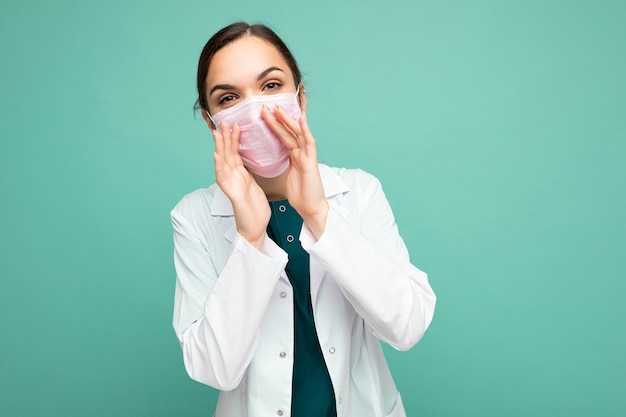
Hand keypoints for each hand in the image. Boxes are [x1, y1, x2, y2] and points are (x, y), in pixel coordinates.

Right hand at [213, 121, 269, 249]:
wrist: (255, 229)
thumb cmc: (254, 209)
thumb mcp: (253, 185)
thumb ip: (248, 173)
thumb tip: (249, 161)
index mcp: (240, 175)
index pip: (235, 153)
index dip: (234, 139)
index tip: (235, 124)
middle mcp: (233, 178)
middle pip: (227, 154)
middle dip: (225, 138)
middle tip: (223, 121)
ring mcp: (231, 186)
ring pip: (223, 164)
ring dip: (220, 148)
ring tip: (217, 134)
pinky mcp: (232, 195)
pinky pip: (224, 179)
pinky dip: (220, 168)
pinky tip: (217, 157)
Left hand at [262, 105, 328, 238]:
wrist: (311, 208)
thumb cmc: (301, 196)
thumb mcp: (288, 177)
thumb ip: (284, 166)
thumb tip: (273, 161)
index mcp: (295, 157)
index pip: (283, 137)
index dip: (274, 126)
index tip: (263, 117)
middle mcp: (302, 154)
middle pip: (289, 132)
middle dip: (278, 119)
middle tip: (266, 107)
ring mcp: (307, 156)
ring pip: (298, 133)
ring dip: (288, 120)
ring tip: (278, 109)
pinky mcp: (311, 162)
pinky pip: (309, 143)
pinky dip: (305, 130)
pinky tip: (301, 119)